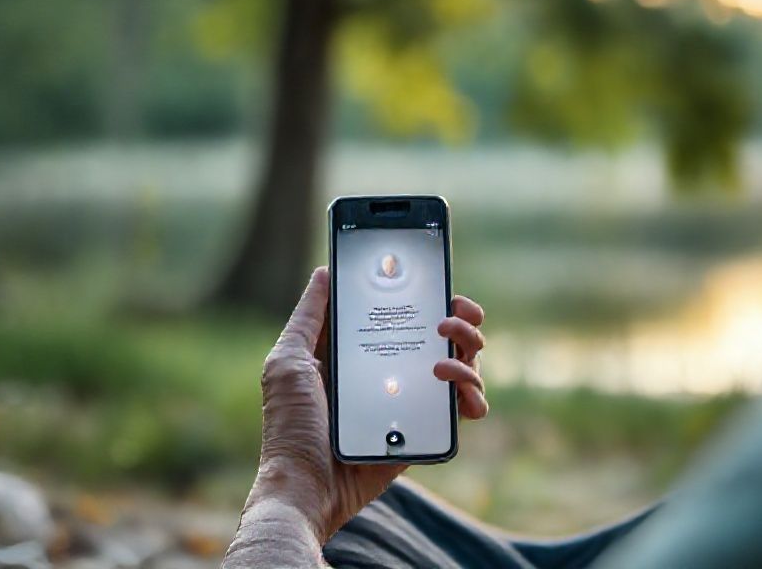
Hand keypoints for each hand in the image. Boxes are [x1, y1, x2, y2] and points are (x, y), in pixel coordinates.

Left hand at [248, 266, 487, 543]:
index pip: (404, 315)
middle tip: (456, 322)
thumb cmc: (290, 425)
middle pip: (441, 339)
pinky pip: (461, 410)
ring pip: (459, 370)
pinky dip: (473, 398)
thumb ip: (308, 317)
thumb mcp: (287, 362)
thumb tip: (327, 271)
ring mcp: (408, 402)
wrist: (305, 489)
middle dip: (461, 325)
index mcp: (360, 351)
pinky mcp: (421, 432)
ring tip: (448, 365)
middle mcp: (389, 373)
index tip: (446, 290)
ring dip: (468, 358)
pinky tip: (464, 398)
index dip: (430, 299)